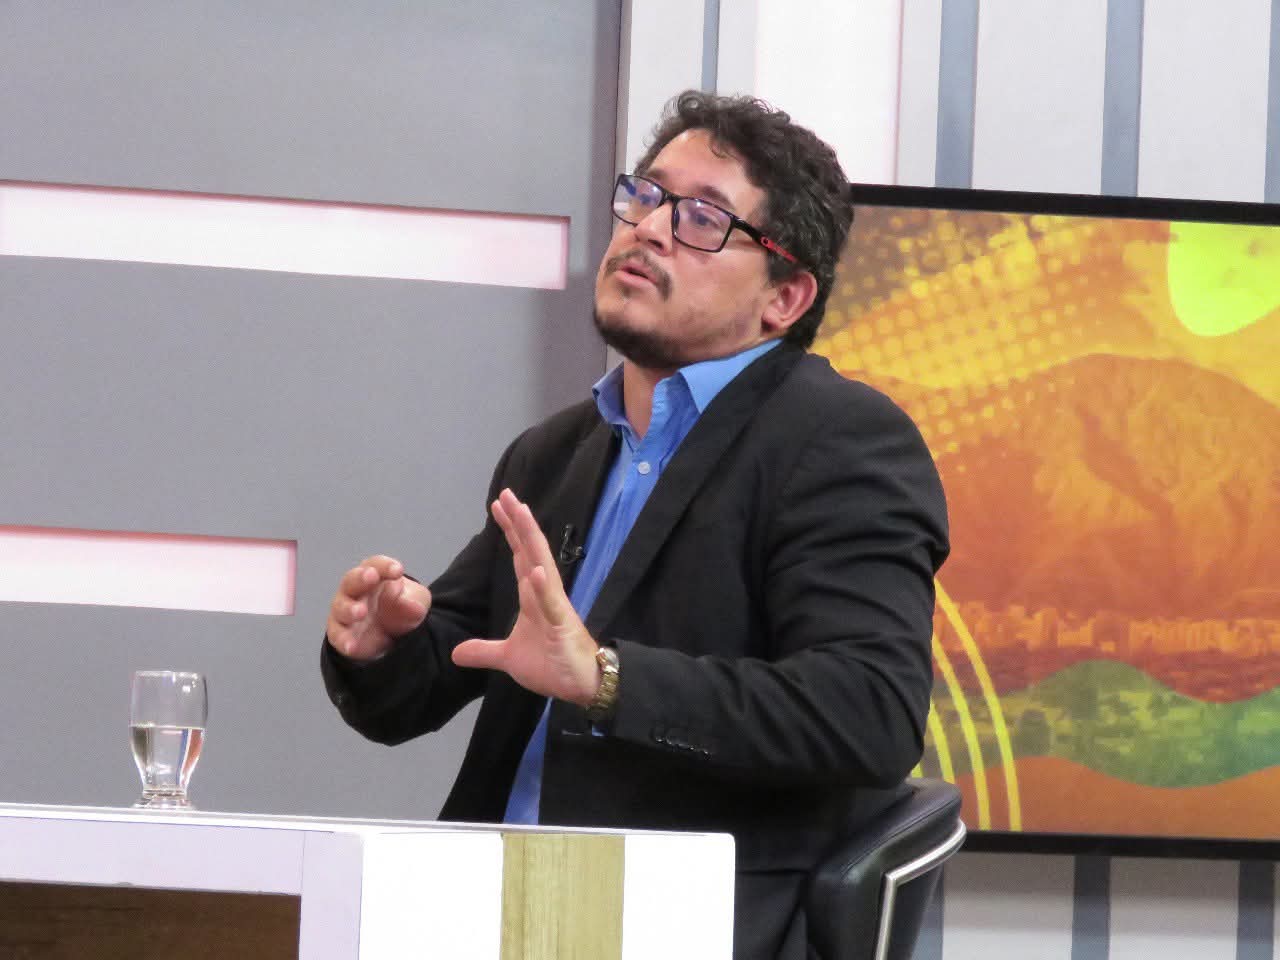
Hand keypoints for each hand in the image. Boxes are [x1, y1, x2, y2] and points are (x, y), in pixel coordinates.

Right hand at [326, 555, 430, 660]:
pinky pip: (338, 636)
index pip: (376, 565)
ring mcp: (345, 612)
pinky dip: (343, 640)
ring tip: (361, 612)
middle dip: (360, 577)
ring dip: (349, 609)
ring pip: (341, 607)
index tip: (398, 570)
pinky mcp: (341, 634)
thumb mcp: (416, 601)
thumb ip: (411, 599)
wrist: (394, 636)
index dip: (385, 566)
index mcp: (374, 575)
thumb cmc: (402, 608)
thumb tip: (402, 596)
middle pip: (352, 580)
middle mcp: (355, 590)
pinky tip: (352, 646)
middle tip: (371, 576)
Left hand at [452, 489, 600, 705]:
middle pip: (530, 550)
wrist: (582, 685)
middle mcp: (545, 593)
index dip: (510, 531)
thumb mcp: (509, 658)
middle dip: (518, 522)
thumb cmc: (553, 666)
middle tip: (507, 494)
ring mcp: (555, 606)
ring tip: (522, 513)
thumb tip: (457, 653)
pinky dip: (543, 587)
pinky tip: (535, 570)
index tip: (498, 506)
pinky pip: (551, 603)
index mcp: (533, 596)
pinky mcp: (562, 625)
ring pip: (541, 565)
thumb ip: (485, 651)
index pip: (519, 556)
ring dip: (531, 539)